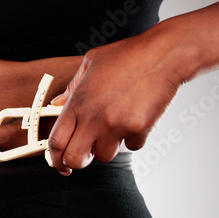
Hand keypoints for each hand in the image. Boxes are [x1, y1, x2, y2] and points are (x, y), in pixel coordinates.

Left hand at [48, 35, 182, 174]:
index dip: (54, 157)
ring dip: (107, 147)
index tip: (58, 162)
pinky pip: (131, 147)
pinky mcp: (138, 130)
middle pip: (75, 159)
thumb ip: (71, 88)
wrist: (163, 55)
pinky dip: (133, 138)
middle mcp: (94, 118)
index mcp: (78, 103)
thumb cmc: (128, 56)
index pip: (56, 141)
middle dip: (76, 162)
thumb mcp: (90, 64)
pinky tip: (134, 119)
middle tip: (83, 155)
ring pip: (104, 156)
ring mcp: (116, 126)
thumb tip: (56, 104)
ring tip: (114, 127)